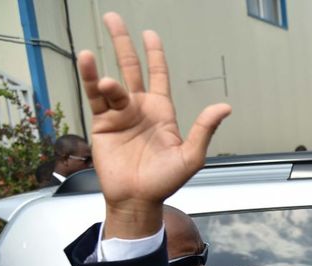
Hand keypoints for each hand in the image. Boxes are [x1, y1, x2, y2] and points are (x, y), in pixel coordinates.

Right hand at [77, 12, 231, 237]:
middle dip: (123, 43)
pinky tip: (87, 63)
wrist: (138, 199)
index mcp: (162, 112)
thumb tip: (225, 107)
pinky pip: (95, 97)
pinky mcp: (103, 124)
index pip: (158, 75)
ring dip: (104, 66)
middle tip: (113, 19)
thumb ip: (204, 129)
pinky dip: (90, 79)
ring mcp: (120, 115)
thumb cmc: (166, 181)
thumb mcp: (191, 156)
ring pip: (110, 81)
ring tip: (98, 54)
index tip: (150, 34)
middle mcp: (140, 109)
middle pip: (131, 68)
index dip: (155, 54)